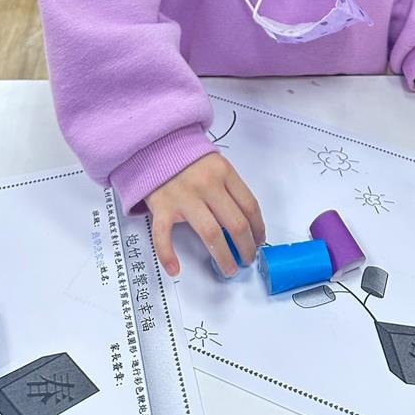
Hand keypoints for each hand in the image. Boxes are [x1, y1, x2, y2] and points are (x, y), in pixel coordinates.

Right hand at [145, 153, 264, 276]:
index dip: (258, 228)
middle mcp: (206, 185)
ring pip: (211, 234)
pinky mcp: (162, 207)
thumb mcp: (215, 164)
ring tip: (229, 269)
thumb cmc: (188, 160)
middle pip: (235, 223)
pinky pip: (164, 236)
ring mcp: (184, 197)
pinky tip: (174, 269)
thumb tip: (244, 223)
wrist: (155, 145)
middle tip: (248, 259)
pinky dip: (167, 255)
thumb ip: (228, 188)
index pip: (249, 205)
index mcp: (223, 172)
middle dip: (246, 247)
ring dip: (224, 257)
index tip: (259, 241)